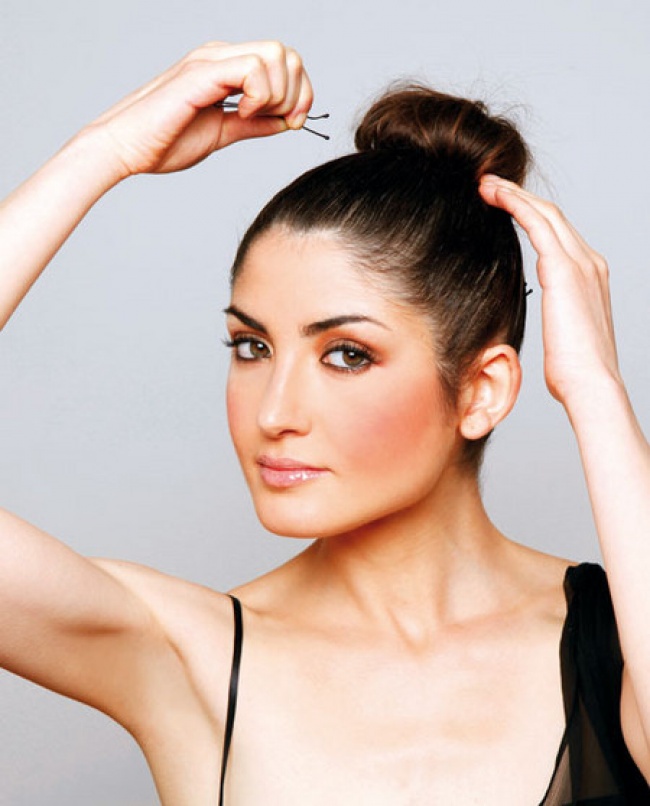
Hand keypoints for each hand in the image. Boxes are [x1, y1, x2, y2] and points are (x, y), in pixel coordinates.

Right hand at [87, 41, 312, 177]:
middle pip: (286, 54)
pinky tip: (241, 112)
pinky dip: (259, 95)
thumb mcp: (223, 133)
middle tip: (279, 122)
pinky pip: (252, 68)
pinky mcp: (201, 73)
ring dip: (278, 94)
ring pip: (275, 55)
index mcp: (226, 67)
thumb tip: (285, 122)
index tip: (293, 123)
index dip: (301, 93)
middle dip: (296, 93)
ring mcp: (210, 60)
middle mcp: (220, 56)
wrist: (126, 149)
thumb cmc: (164, 142)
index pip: (284, 61)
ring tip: (252, 116)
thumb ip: (254, 124)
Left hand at [479, 176, 621, 410]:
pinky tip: (495, 196)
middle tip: (490, 184)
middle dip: (520, 196)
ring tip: (486, 184)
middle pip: (552, 215)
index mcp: (588, 277)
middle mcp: (589, 262)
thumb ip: (551, 315)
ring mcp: (580, 263)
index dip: (529, 214)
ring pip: (544, 212)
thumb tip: (533, 318)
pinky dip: (516, 204)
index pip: (557, 234)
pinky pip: (537, 224)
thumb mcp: (560, 335)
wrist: (590, 383)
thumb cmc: (572, 371)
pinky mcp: (565, 269)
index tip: (503, 205)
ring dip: (514, 194)